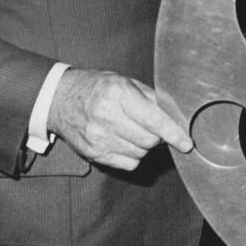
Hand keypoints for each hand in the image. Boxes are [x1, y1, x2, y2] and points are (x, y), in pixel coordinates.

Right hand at [48, 68, 192, 170]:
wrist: (59, 99)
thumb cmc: (96, 87)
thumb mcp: (124, 82)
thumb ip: (150, 98)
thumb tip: (174, 115)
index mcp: (118, 94)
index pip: (153, 120)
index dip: (173, 133)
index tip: (186, 142)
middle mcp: (107, 117)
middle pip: (149, 140)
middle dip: (158, 136)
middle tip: (153, 127)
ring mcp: (98, 138)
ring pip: (140, 153)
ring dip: (145, 145)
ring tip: (133, 130)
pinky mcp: (93, 153)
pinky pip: (128, 164)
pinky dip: (133, 155)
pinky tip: (124, 141)